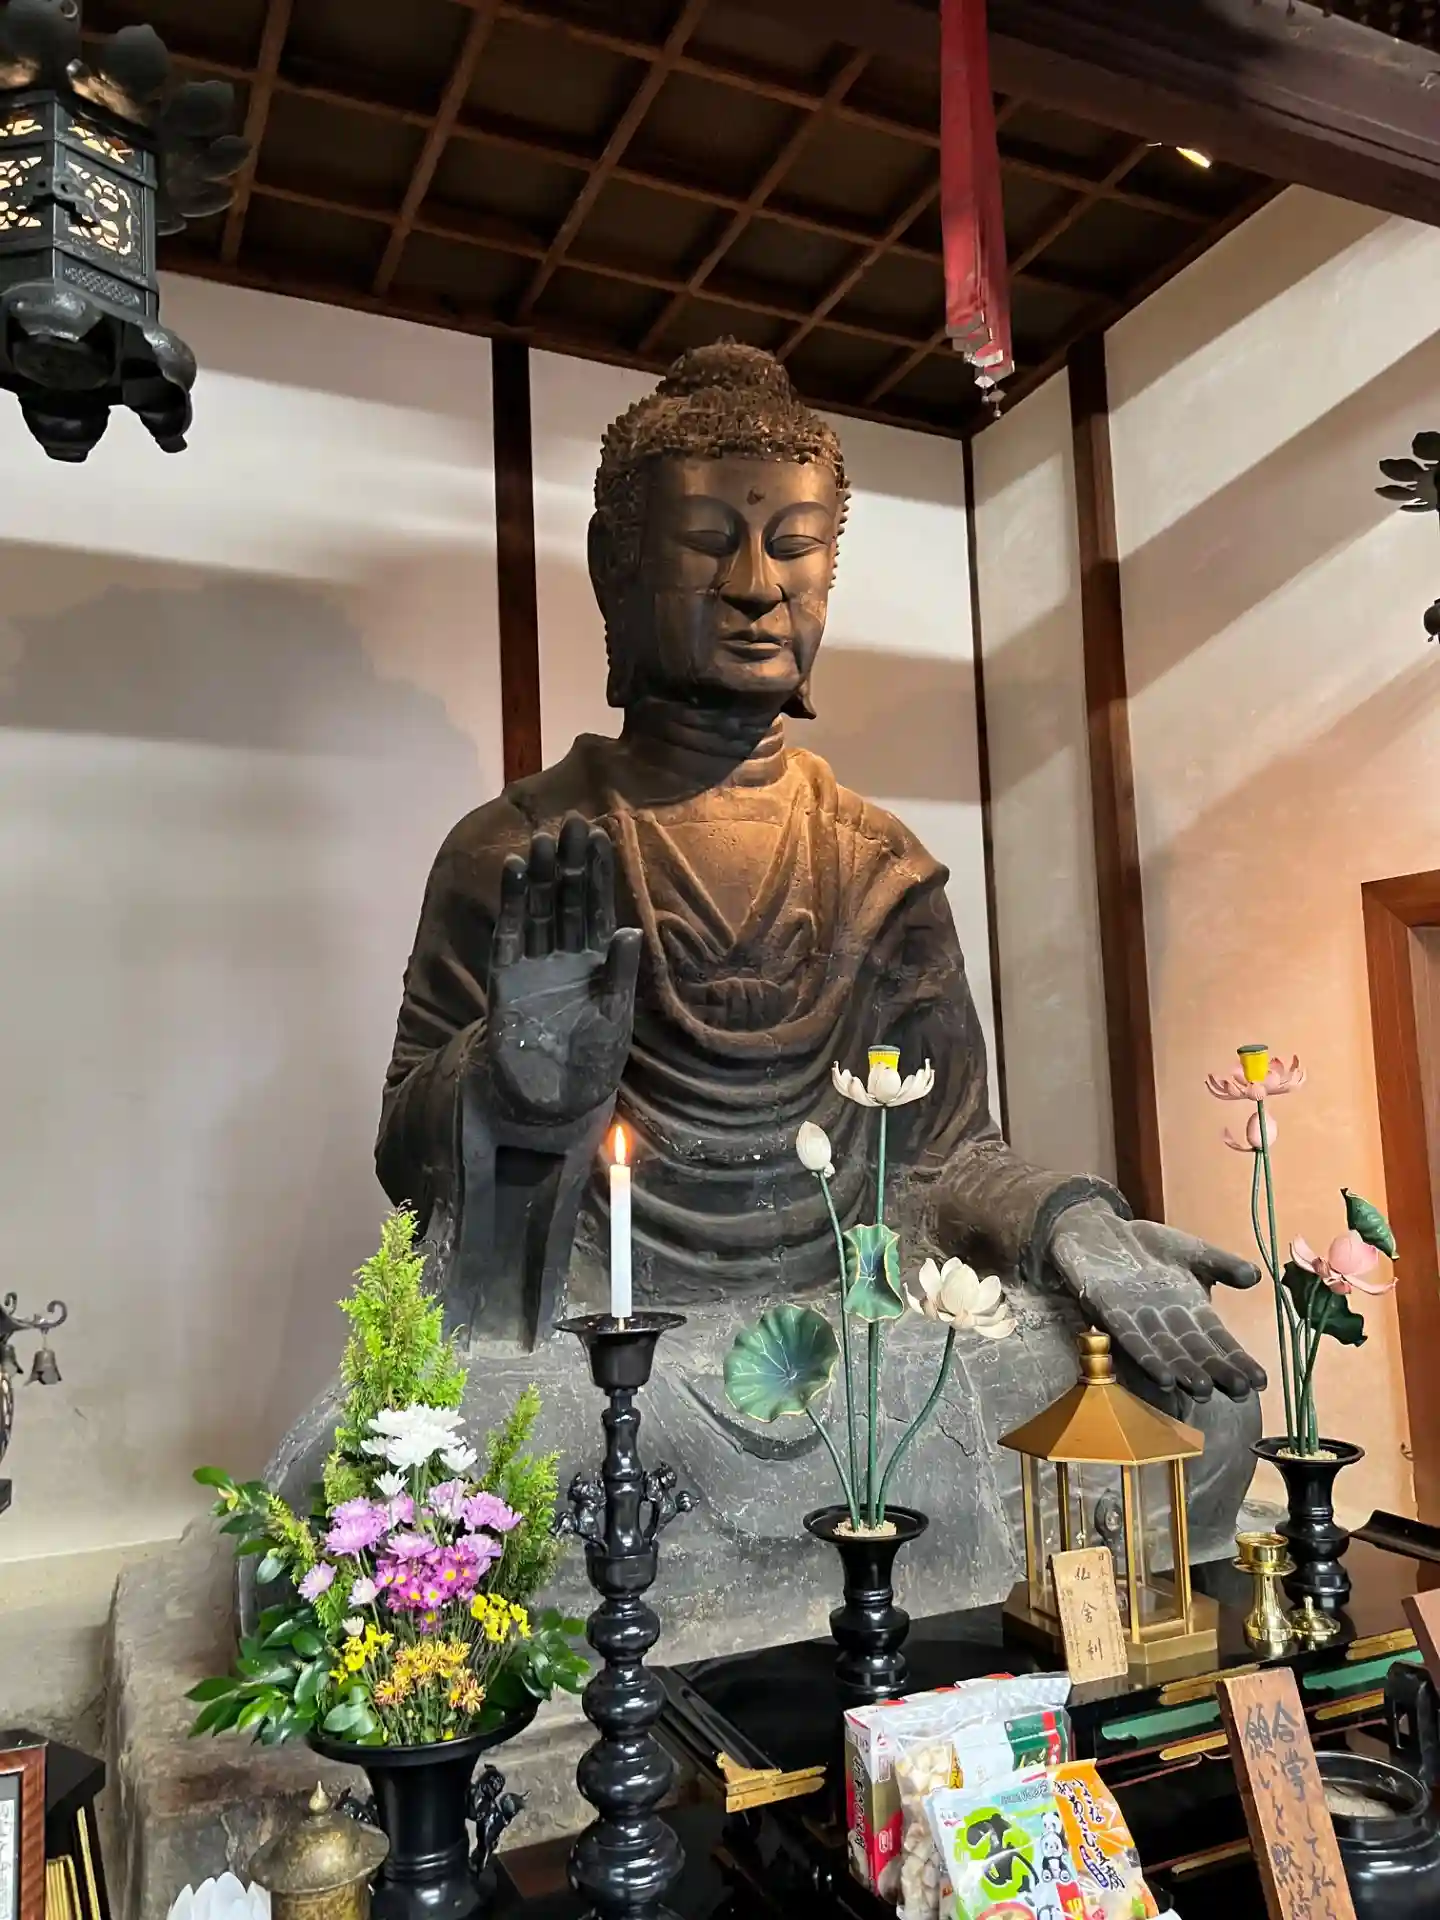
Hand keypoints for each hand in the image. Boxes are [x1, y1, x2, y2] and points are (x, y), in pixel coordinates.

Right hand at [486, 814, 641, 1124]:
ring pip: (538, 910)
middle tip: (570, 821)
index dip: (598, 872)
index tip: (601, 833)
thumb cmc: (592, 1062)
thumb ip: (620, 976)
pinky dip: (511, 905)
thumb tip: (631, 930)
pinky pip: (508, 936)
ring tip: (542, 839)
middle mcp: (565, 957)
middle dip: (569, 862)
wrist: (555, 1103)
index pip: (598, 908)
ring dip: (540, 875)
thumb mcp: (616, 1019)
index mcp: (598, 963)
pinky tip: (514, 872)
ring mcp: (534, 966)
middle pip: (567, 900)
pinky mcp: (506, 981)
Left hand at [1048, 1200, 1267, 1402]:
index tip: (1260, 1381)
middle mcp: (1167, 1321)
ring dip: (1183, 1372)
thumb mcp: (1193, 1251)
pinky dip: (1147, 1358)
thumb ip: (1222, 1264)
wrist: (1100, 1229)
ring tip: (1203, 1391)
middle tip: (1237, 1392)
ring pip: (1165, 1352)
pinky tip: (1163, 1378)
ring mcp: (1139, 1319)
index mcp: (1191, 1309)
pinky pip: (1130, 1339)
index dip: (1237, 1359)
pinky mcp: (1109, 1312)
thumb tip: (1256, 1278)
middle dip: (1215, 1372)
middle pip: (1194, 1351)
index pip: (1218, 1339)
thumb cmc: (1150, 1246)